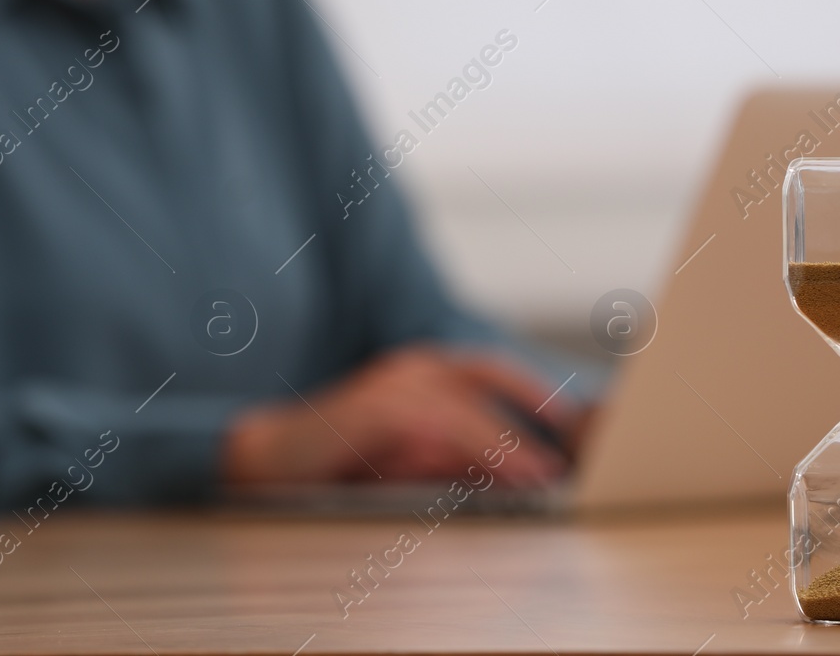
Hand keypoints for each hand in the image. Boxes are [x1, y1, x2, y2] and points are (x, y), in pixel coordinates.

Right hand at [222, 346, 577, 487]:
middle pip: (488, 377)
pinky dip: (484, 448)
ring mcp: (395, 383)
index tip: (569, 418)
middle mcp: (412, 367)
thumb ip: (448, 456)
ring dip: (513, 442)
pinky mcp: (380, 408)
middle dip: (534, 405)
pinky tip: (509, 470)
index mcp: (419, 370)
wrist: (267, 456)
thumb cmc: (336, 460)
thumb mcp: (404, 456)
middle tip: (572, 441)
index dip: (530, 389)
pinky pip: (447, 426)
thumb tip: (499, 468)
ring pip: (471, 407)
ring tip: (545, 474)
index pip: (487, 369)